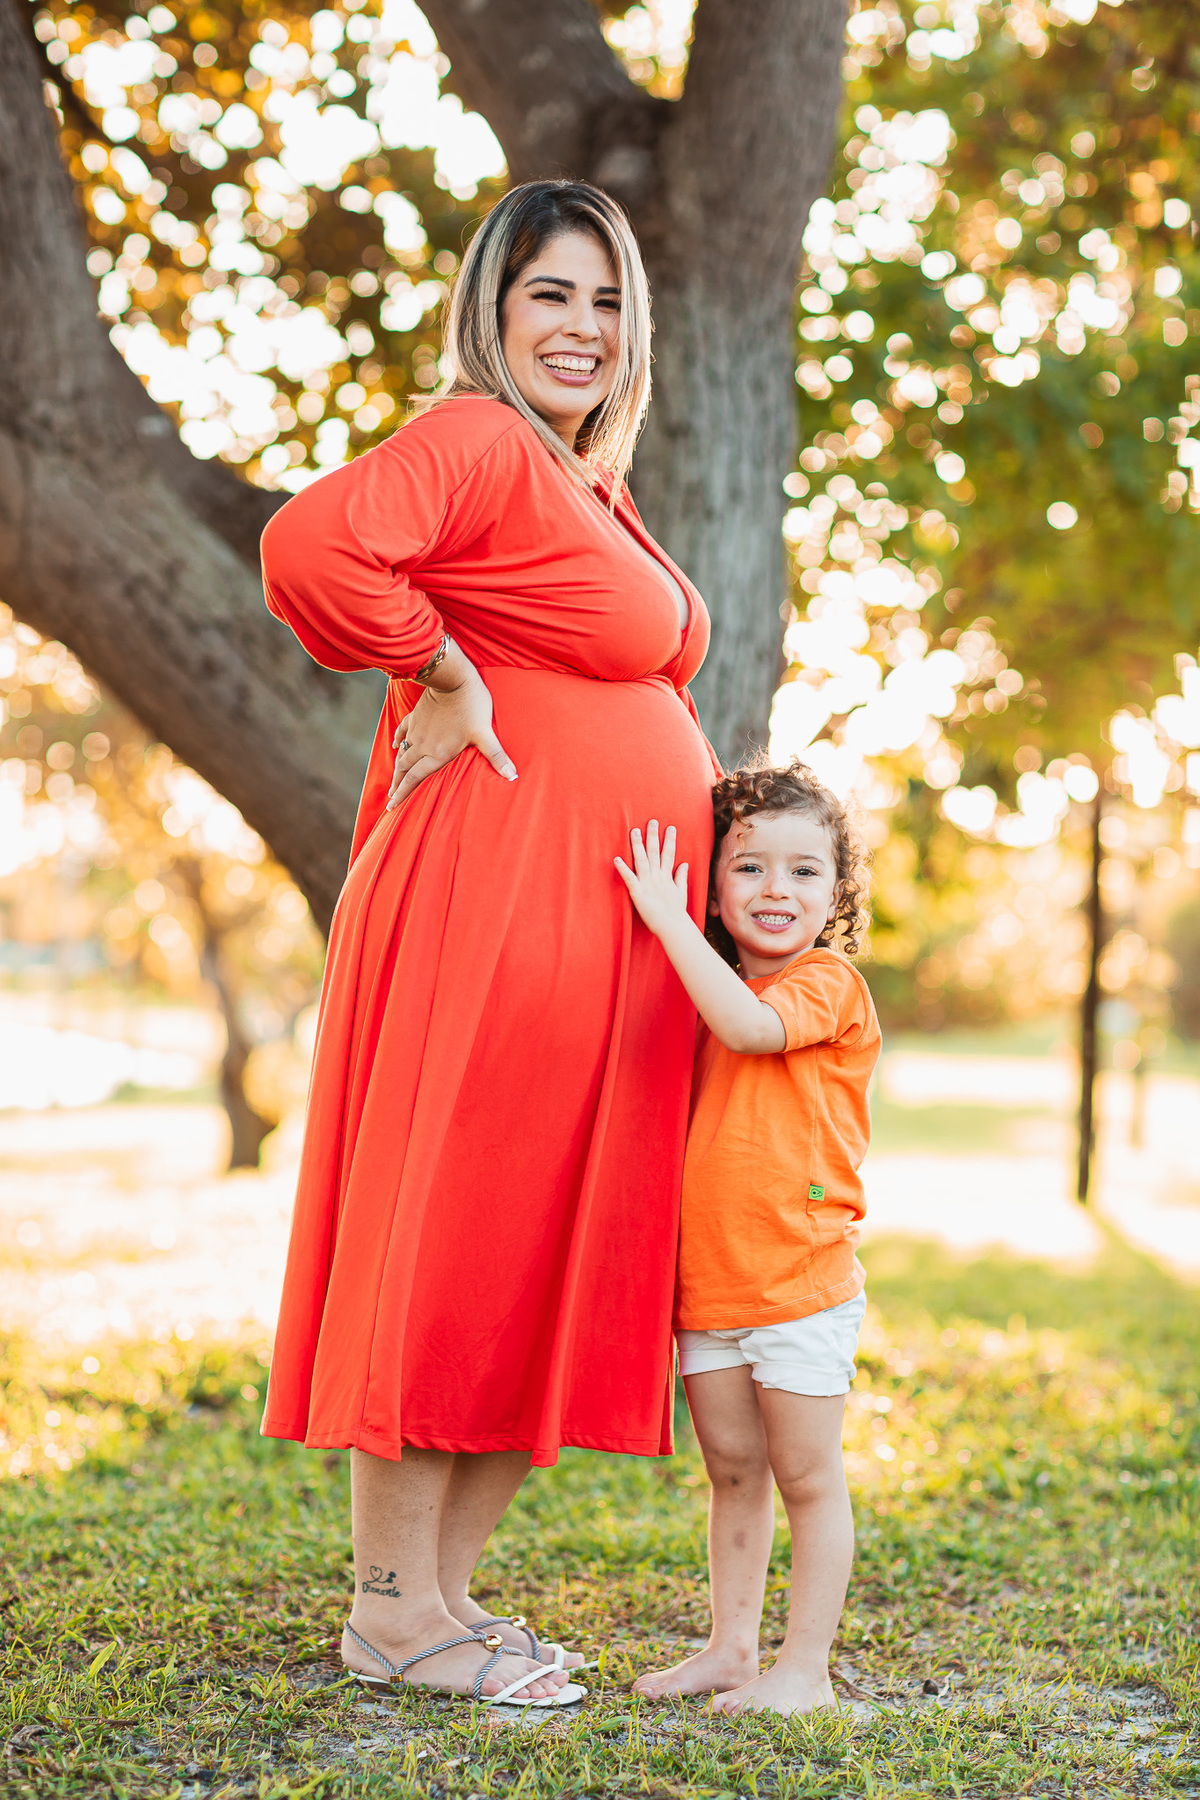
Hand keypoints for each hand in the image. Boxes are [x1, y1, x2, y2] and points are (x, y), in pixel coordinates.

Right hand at [387, 663, 516, 808]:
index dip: (402, 794)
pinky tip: (396, 746)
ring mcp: (416, 731)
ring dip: (396, 769)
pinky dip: (399, 741)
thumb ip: (496, 756)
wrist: (453, 679)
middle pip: (404, 770)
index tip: (392, 807)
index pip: (415, 780)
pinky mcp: (415, 716)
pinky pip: (402, 732)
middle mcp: (422, 746)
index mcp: (437, 754)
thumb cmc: (471, 706)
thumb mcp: (485, 734)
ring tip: (393, 780)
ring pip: (402, 754)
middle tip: (390, 800)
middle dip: (396, 786)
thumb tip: (513, 776)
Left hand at [614, 821, 689, 939]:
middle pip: (655, 853)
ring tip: (634, 831)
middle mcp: (658, 877)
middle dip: (653, 836)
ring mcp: (648, 884)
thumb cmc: (676, 912)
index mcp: (667, 877)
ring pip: (642, 861)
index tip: (670, 827)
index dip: (669, 840)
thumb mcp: (681, 892)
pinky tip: (616, 858)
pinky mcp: (638, 893)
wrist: (673, 927)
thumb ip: (681, 877)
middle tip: (652, 821)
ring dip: (637, 845)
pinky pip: (629, 878)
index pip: (669, 854)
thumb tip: (685, 864)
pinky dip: (623, 868)